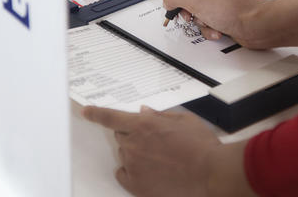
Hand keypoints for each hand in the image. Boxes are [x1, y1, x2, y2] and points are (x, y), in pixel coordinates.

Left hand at [82, 105, 220, 196]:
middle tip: (154, 141)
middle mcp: (133, 144)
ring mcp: (133, 165)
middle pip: (121, 136)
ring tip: (161, 158)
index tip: (87, 112)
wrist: (210, 173)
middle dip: (133, 135)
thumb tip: (146, 112)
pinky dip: (130, 171)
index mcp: (143, 124)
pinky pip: (123, 174)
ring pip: (124, 154)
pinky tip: (148, 171)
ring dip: (136, 153)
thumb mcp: (184, 120)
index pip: (110, 117)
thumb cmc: (201, 146)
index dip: (96, 113)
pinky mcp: (136, 185)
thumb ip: (160, 115)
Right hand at [163, 0, 263, 45]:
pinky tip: (217, 29)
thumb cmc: (232, 8)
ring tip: (208, 22)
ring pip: (201, 8)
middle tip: (188, 15)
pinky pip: (213, 17)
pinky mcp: (231, 10)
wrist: (255, 25)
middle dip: (189, 8)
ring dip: (201, 20)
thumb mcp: (193, 0)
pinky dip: (212, 25)